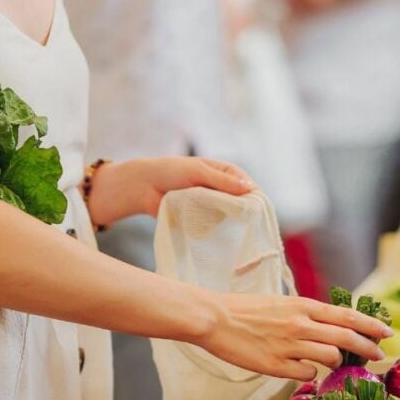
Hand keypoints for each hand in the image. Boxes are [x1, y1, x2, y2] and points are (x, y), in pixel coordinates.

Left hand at [87, 156, 254, 227]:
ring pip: (228, 215)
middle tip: (243, 222)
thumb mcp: (198, 172)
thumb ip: (222, 181)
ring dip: (224, 219)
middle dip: (241, 210)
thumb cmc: (170, 172)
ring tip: (218, 221)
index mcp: (224, 172)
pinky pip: (213, 225)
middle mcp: (221, 188)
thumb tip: (249, 188)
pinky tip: (208, 227)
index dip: (252, 196)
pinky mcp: (201, 218)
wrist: (143, 187)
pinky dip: (212, 226)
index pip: (247, 184)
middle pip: (241, 202)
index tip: (256, 209)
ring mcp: (212, 204)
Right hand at [192, 294, 392, 381]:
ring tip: (332, 363)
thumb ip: (306, 314)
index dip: (371, 325)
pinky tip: (301, 369)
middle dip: (368, 348)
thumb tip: (330, 327)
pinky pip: (306, 373)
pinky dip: (309, 373)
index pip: (347, 315)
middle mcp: (300, 324)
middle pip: (347, 337)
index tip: (387, 333)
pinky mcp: (276, 366)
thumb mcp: (282, 303)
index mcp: (303, 305)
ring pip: (330, 357)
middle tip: (380, 356)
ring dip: (337, 363)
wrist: (215, 319)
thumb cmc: (246, 310)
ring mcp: (289, 346)